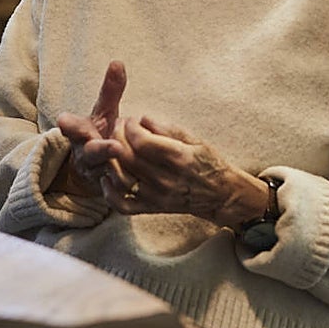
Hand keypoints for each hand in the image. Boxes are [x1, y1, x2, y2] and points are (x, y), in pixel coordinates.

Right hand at [50, 61, 131, 196]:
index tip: (65, 121)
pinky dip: (127, 187)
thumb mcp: (103, 111)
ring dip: (119, 170)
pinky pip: (117, 191)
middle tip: (116, 147)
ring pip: (106, 173)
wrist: (91, 168)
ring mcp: (95, 174)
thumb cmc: (99, 132)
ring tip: (135, 168)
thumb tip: (118, 62)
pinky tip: (139, 183)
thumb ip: (110, 90)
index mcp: (79, 132)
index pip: (70, 126)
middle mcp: (84, 153)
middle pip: (90, 153)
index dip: (69, 125)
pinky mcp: (107, 191)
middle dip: (101, 150)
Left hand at [107, 116, 266, 228]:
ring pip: (122, 179)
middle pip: (129, 158)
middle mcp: (167, 180)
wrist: (220, 194)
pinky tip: (108, 177)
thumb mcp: (194, 139)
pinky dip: (110, 193)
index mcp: (179, 158)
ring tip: (113, 146)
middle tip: (118, 127)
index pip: (143, 142)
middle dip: (118, 137)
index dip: (131, 128)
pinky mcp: (152, 209)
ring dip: (111, 160)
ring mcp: (158, 197)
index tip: (130, 120)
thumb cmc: (208, 163)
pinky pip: (124, 205)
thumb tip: (143, 119)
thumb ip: (167, 129)